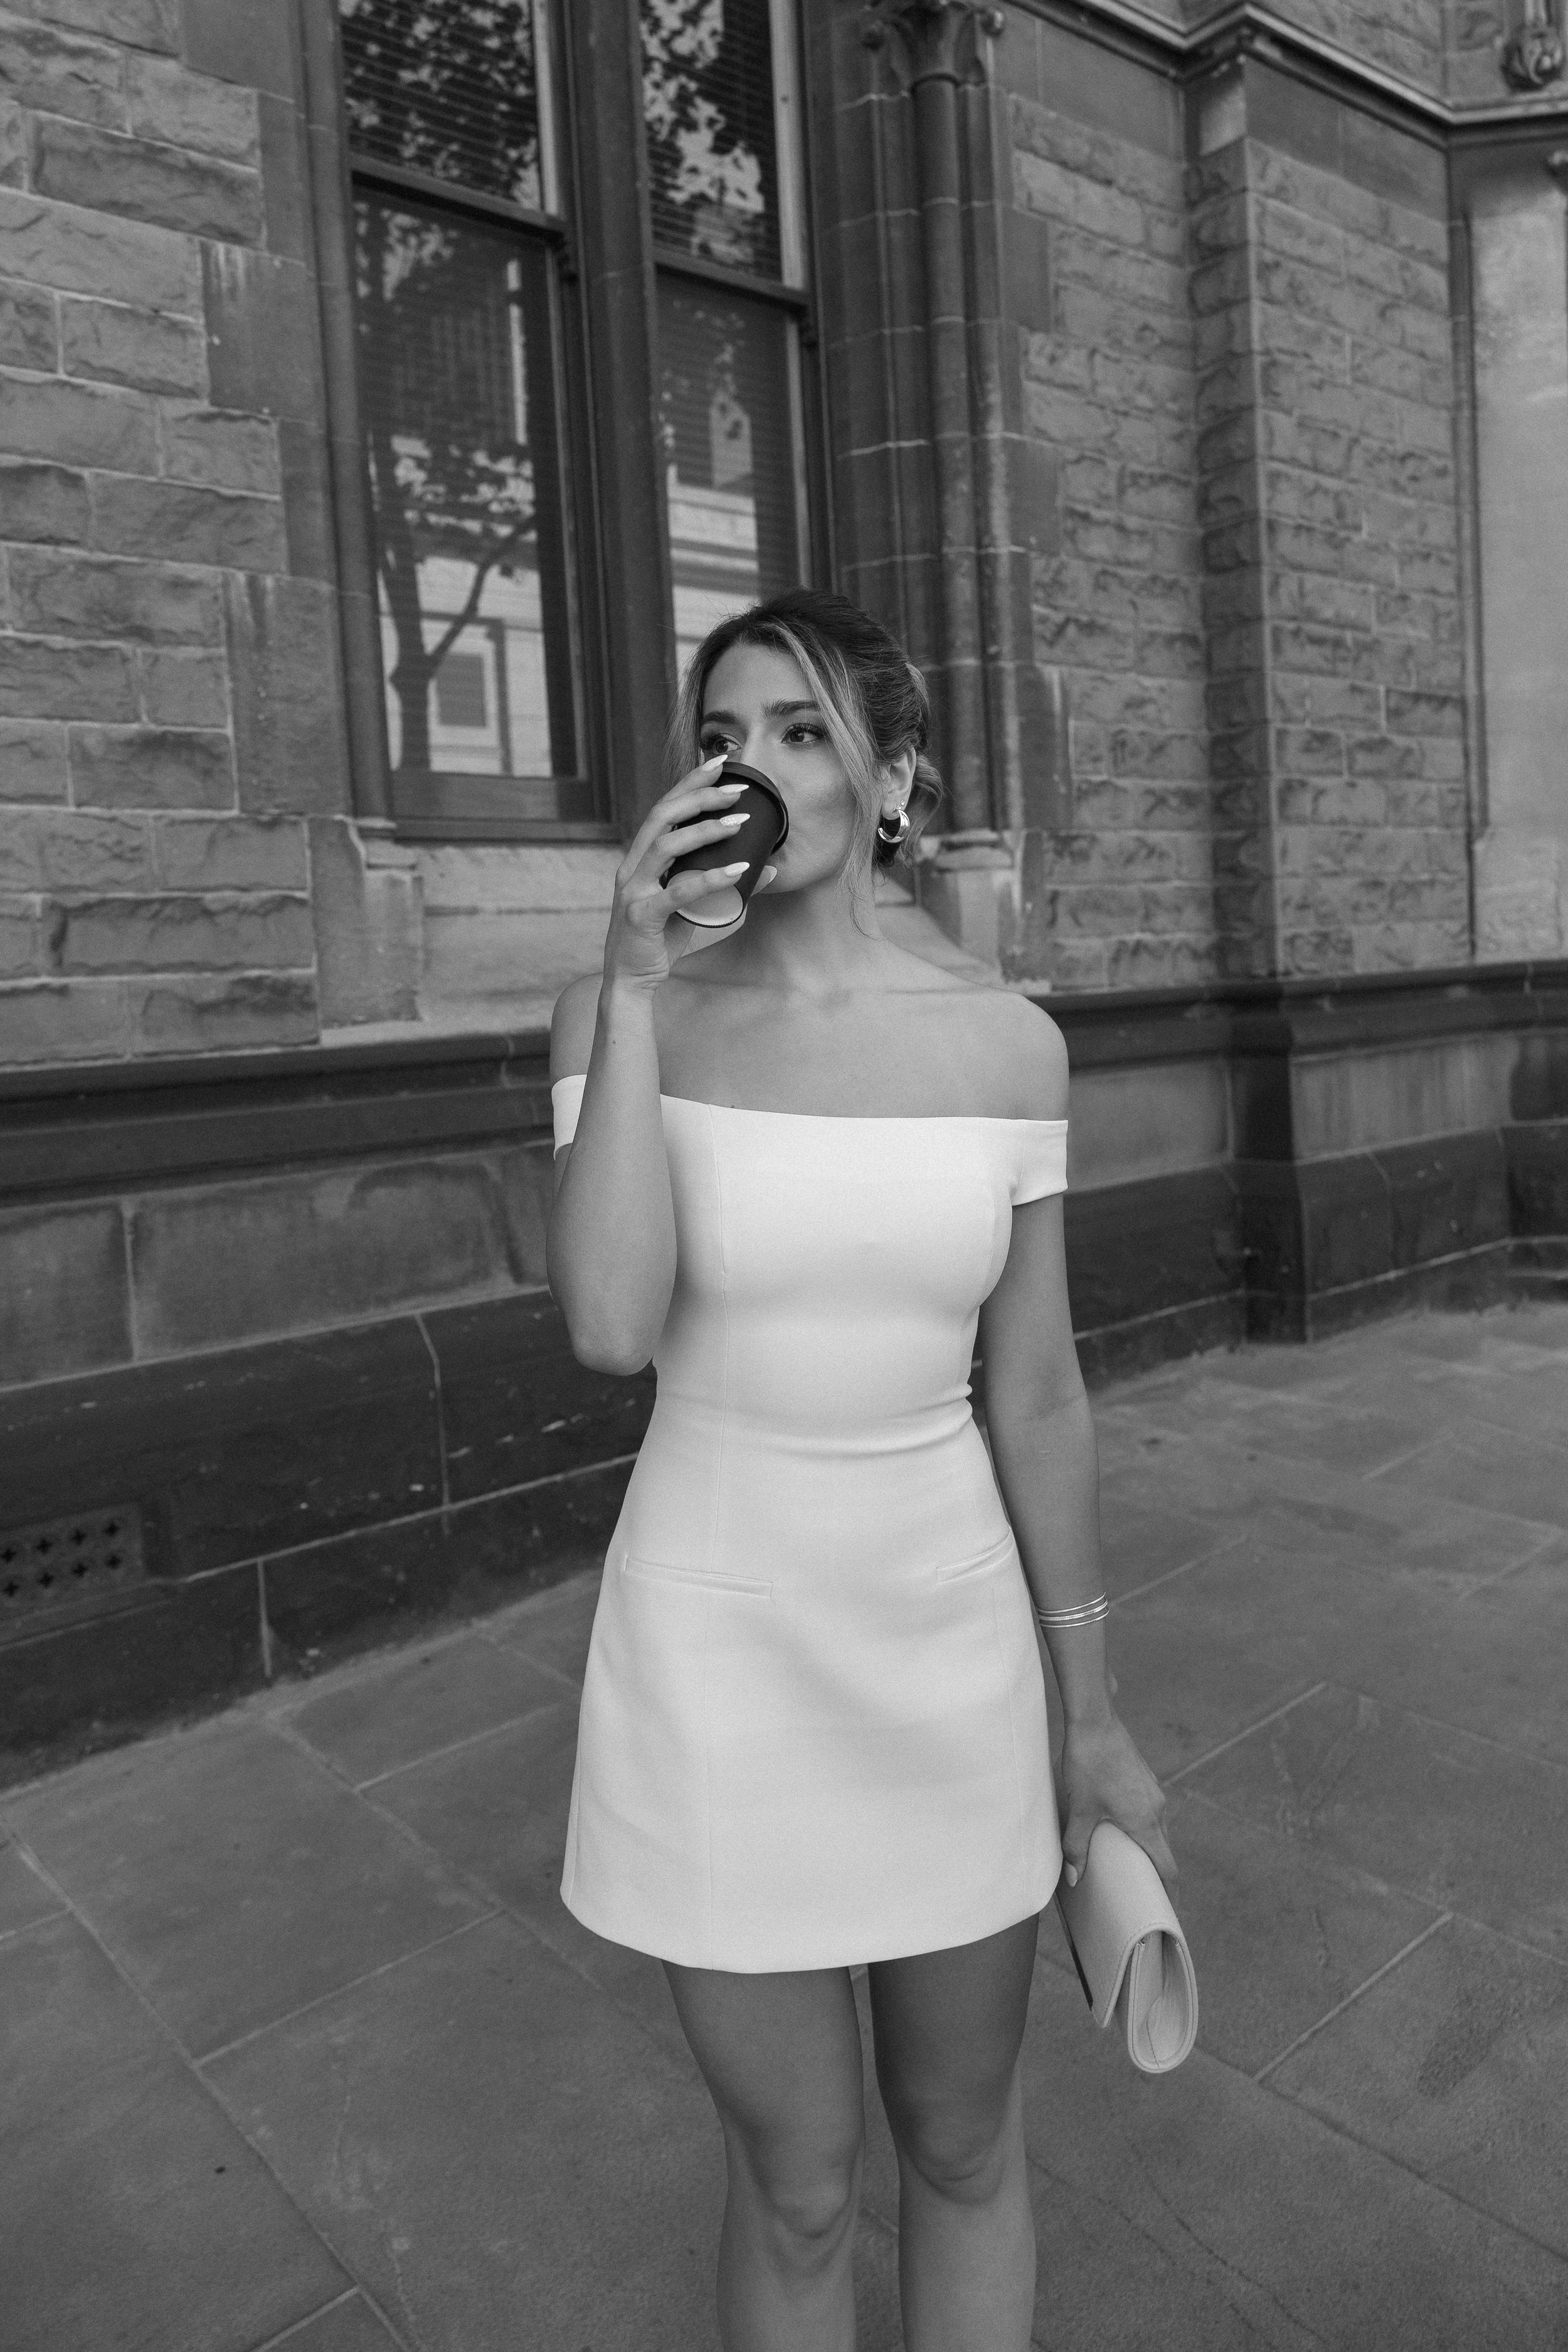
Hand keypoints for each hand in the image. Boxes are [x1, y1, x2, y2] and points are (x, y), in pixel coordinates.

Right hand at [602, 755, 769, 992]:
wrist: (631, 981)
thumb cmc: (659, 939)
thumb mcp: (691, 906)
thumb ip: (720, 883)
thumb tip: (768, 866)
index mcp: (640, 858)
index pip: (663, 808)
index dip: (689, 782)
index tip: (720, 761)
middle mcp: (632, 867)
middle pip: (661, 815)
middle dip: (699, 795)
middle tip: (737, 787)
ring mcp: (633, 890)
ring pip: (665, 845)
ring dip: (704, 829)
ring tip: (740, 821)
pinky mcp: (640, 916)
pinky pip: (677, 892)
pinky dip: (709, 879)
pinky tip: (737, 870)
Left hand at [1057, 1712, 1176, 1893]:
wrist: (1094, 1720)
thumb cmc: (1087, 1764)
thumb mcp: (1079, 1809)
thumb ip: (1077, 1846)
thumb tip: (1074, 1878)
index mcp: (1146, 1821)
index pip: (1167, 1865)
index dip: (1166, 1889)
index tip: (1162, 1906)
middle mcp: (1156, 1807)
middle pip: (1163, 1848)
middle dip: (1153, 1869)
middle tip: (1137, 1887)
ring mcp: (1152, 1790)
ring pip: (1156, 1827)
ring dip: (1145, 1844)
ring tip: (1124, 1858)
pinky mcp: (1143, 1777)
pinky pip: (1148, 1809)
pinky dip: (1139, 1824)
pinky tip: (1117, 1823)